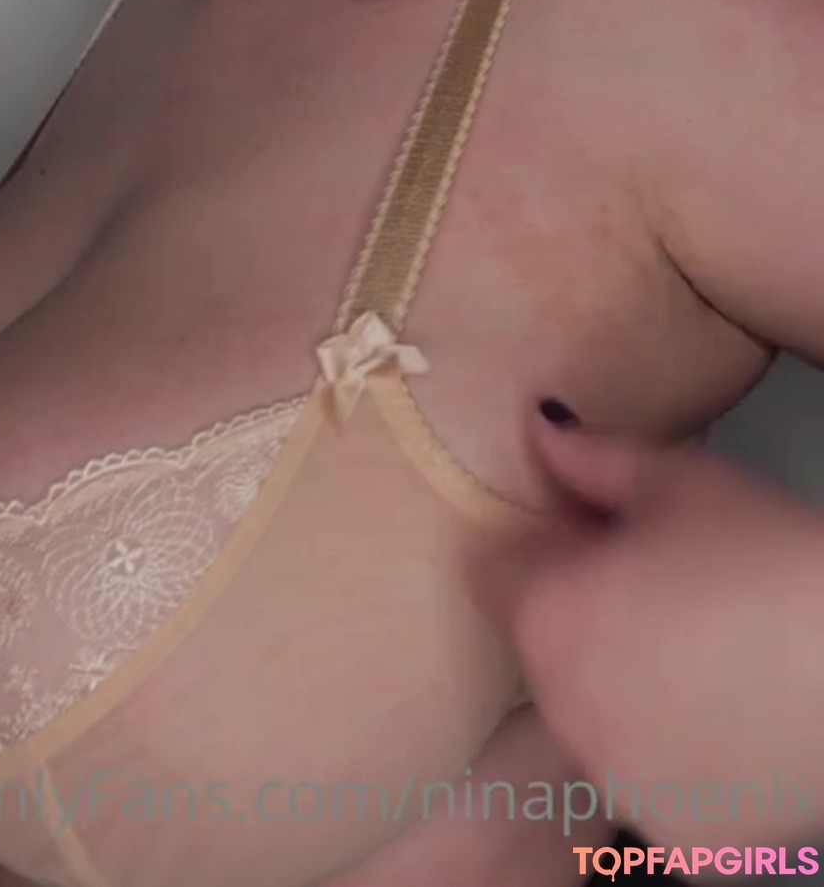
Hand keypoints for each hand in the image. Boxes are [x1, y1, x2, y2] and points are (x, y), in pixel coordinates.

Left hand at [475, 407, 823, 852]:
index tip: (602, 541)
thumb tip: (540, 431)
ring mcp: (616, 782)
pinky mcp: (674, 837)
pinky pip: (655, 783)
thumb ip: (590, 460)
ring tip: (711, 655)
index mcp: (545, 617)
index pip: (497, 575)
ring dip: (629, 689)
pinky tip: (733, 719)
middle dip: (588, 615)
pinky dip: (680, 758)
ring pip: (599, 720)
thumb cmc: (771, 560)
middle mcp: (560, 710)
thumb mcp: (681, 482)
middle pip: (548, 648)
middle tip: (670, 591)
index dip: (547, 549)